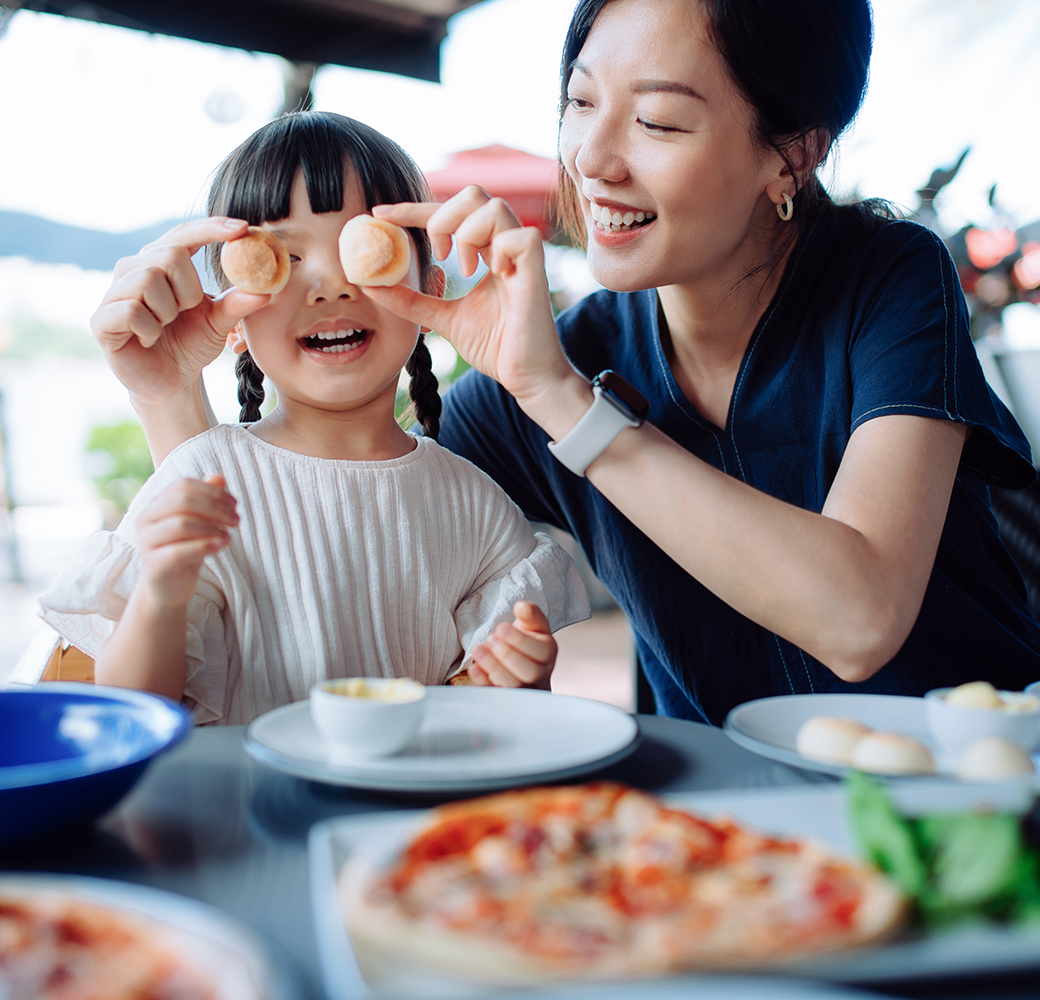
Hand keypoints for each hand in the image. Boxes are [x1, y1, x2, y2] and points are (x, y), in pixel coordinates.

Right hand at [90, 218, 270, 406]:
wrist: (170, 381)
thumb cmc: (190, 344)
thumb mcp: (219, 322)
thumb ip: (237, 303)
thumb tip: (267, 289)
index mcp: (160, 262)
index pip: (184, 234)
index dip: (211, 228)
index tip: (241, 229)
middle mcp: (132, 269)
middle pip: (167, 255)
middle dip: (188, 289)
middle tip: (186, 311)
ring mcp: (113, 292)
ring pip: (148, 280)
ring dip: (168, 311)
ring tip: (165, 326)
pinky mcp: (101, 319)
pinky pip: (131, 310)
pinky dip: (150, 328)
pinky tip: (149, 340)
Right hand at [136, 475, 237, 607]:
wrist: (170, 586)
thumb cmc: (186, 548)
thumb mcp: (200, 522)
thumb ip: (207, 499)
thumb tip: (219, 477)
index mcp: (156, 503)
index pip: (184, 485)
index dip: (212, 492)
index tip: (234, 504)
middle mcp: (146, 518)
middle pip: (183, 502)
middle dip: (216, 509)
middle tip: (237, 520)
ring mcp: (146, 542)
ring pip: (182, 524)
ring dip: (212, 528)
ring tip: (230, 536)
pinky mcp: (154, 564)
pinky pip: (180, 551)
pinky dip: (204, 546)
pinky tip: (222, 545)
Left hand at [366, 188, 574, 413]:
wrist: (526, 378)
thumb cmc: (497, 347)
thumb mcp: (444, 318)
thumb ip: (411, 301)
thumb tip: (371, 286)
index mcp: (487, 253)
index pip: (449, 214)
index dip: (413, 210)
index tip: (380, 215)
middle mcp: (506, 247)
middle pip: (474, 194)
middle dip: (443, 216)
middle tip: (438, 253)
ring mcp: (523, 258)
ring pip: (495, 207)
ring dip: (468, 234)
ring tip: (466, 270)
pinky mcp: (538, 274)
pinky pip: (522, 238)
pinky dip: (501, 249)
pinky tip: (496, 274)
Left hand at [469, 601, 556, 689]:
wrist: (522, 662)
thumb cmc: (528, 642)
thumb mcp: (532, 625)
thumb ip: (530, 614)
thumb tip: (522, 607)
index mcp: (548, 653)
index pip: (541, 651)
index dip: (520, 640)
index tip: (502, 628)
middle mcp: (539, 674)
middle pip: (529, 672)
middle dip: (508, 655)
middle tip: (491, 639)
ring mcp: (523, 689)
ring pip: (513, 686)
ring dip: (494, 667)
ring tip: (479, 650)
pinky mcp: (505, 698)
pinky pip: (495, 694)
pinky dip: (483, 682)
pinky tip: (474, 668)